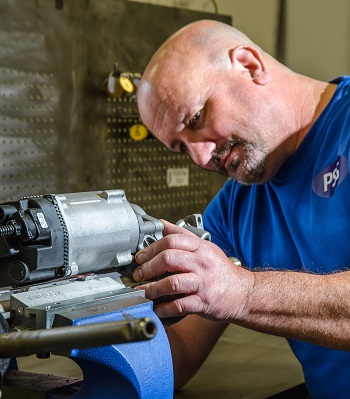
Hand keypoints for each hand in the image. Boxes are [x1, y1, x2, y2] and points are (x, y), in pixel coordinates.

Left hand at [133, 220, 253, 321]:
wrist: (243, 293)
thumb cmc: (220, 271)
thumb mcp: (205, 247)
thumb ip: (183, 235)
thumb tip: (162, 224)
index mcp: (200, 248)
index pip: (172, 240)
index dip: (151, 248)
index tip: (141, 256)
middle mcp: (202, 263)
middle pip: (169, 259)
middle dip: (148, 267)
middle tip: (139, 274)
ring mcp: (203, 283)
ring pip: (173, 283)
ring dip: (153, 288)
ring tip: (143, 292)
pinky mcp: (204, 302)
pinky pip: (180, 305)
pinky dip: (165, 308)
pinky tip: (158, 307)